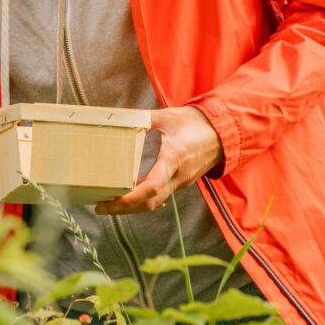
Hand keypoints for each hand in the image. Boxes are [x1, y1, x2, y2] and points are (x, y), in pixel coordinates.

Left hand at [94, 106, 222, 215]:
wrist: (223, 133)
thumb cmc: (196, 123)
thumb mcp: (169, 116)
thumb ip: (145, 118)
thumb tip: (122, 118)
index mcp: (174, 158)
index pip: (153, 186)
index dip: (132, 197)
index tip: (112, 200)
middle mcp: (178, 175)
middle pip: (150, 201)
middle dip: (124, 208)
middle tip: (100, 207)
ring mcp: (181, 182)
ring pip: (155, 202)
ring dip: (132, 207)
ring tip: (109, 205)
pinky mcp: (181, 182)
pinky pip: (161, 197)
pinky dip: (144, 201)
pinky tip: (129, 200)